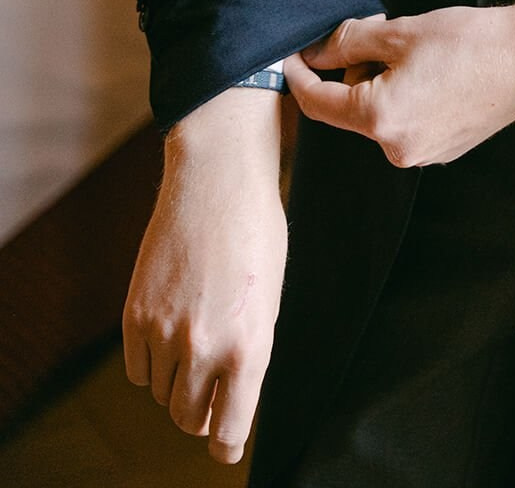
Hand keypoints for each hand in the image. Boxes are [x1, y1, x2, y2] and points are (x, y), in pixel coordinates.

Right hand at [123, 88, 287, 465]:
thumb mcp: (269, 301)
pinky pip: (138, 371)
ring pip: (162, 395)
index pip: (229, 430)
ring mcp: (164, 333)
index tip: (225, 443)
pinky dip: (152, 363)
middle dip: (201, 411)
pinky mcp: (134, 316)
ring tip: (196, 339)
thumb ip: (250, 357)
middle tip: (211, 387)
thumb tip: (229, 409)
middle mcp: (204, 347)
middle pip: (189, 419)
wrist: (219, 181)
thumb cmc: (256, 236)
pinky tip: (170, 330)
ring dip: (177, 383)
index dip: (227, 442)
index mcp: (250, 346)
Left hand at [283, 0, 514, 167]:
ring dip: (381, 82)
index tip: (292, 56)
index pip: (319, 103)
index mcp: (381, 119)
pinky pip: (406, 122)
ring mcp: (423, 154)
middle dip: (353, 70)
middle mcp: (398, 149)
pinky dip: (405, 95)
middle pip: (351, 108)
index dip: (300, 76)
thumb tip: (318, 49)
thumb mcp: (401, 30)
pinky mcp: (443, 149)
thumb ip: (350, 40)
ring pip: (380, 114)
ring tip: (416, 50)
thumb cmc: (473, 43)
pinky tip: (433, 70)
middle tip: (379, 32)